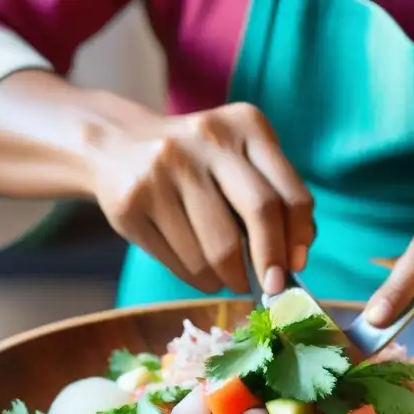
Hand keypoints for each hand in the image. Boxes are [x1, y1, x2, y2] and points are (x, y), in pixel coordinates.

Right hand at [83, 102, 312, 294]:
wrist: (115, 144)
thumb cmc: (195, 164)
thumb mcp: (238, 160)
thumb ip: (273, 198)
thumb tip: (295, 259)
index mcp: (246, 125)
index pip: (289, 192)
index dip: (298, 237)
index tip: (295, 266)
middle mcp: (207, 138)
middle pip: (260, 212)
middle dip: (270, 261)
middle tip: (271, 288)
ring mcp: (166, 167)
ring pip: (219, 248)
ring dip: (231, 277)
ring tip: (229, 278)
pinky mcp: (134, 200)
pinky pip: (183, 261)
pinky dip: (200, 279)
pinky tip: (201, 271)